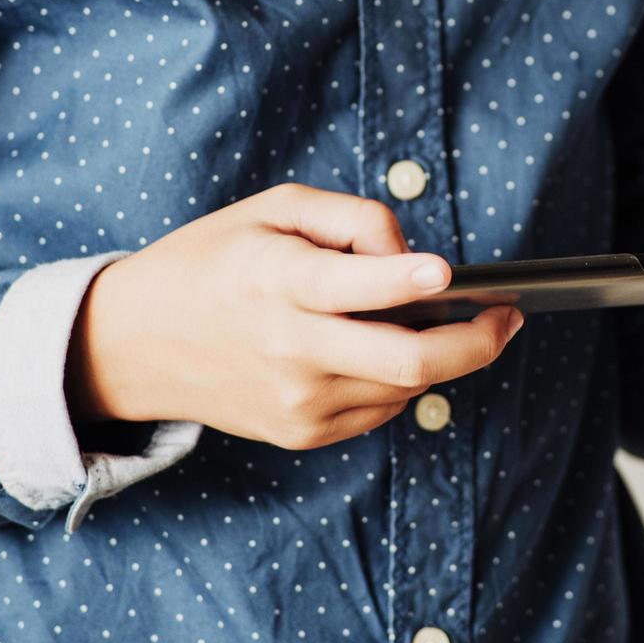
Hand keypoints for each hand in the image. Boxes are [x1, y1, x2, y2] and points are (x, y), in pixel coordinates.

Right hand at [64, 182, 522, 448]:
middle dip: (477, 341)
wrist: (135, 344)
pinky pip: (381, 408)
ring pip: (407, 388)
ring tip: (436, 321)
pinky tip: (379, 349)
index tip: (451, 273)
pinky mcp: (302, 433)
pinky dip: (398, 380)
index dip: (412, 279)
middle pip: (412, 362)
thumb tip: (413, 256)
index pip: (358, 288)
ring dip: (439, 356)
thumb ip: (351, 219)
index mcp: (278, 282)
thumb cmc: (211, 262)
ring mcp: (298, 401)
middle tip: (508, 317)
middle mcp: (291, 349)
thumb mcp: (272, 209)